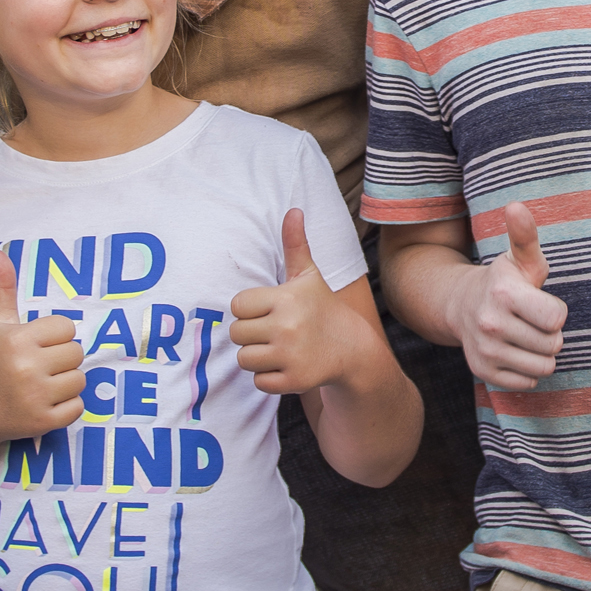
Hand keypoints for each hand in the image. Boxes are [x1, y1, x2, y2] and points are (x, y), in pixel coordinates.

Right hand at [0, 252, 84, 436]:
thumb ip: (2, 288)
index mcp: (17, 339)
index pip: (67, 328)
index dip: (55, 337)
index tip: (36, 346)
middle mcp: (25, 367)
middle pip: (76, 353)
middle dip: (62, 359)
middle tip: (38, 367)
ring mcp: (35, 397)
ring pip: (79, 380)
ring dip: (65, 383)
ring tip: (40, 384)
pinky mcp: (43, 422)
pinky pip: (78, 407)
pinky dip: (66, 407)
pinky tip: (43, 403)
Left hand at [231, 210, 359, 396]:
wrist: (353, 349)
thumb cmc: (322, 308)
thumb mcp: (309, 277)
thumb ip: (295, 245)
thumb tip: (293, 209)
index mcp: (286, 298)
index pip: (238, 306)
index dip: (251, 310)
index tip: (271, 311)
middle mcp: (287, 326)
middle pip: (237, 334)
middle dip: (252, 334)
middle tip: (276, 332)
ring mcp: (291, 355)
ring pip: (244, 359)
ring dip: (258, 357)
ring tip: (280, 349)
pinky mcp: (293, 381)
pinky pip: (258, 382)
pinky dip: (269, 377)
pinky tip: (288, 365)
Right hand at [451, 202, 567, 392]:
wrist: (463, 306)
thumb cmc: (505, 281)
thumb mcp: (519, 258)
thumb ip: (525, 234)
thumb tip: (516, 206)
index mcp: (504, 293)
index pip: (556, 319)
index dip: (556, 311)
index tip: (541, 302)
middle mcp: (490, 324)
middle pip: (553, 344)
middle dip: (550, 333)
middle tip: (532, 320)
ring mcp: (485, 351)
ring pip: (544, 366)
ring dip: (542, 353)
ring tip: (527, 335)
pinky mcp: (484, 372)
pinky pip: (529, 382)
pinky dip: (528, 370)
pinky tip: (516, 350)